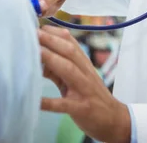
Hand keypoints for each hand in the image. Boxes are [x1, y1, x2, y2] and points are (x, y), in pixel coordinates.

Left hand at [38, 25, 131, 142]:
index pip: (70, 42)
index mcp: (84, 64)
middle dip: (51, 40)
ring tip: (34, 52)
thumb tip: (37, 53)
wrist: (114, 119)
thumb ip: (58, 67)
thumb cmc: (90, 96)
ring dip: (51, 59)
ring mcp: (84, 90)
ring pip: (69, 70)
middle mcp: (85, 73)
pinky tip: (36, 101)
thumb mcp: (77, 78)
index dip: (54, 33)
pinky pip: (64, 104)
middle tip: (32, 32)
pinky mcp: (81, 108)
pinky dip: (49, 102)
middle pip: (69, 52)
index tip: (38, 26)